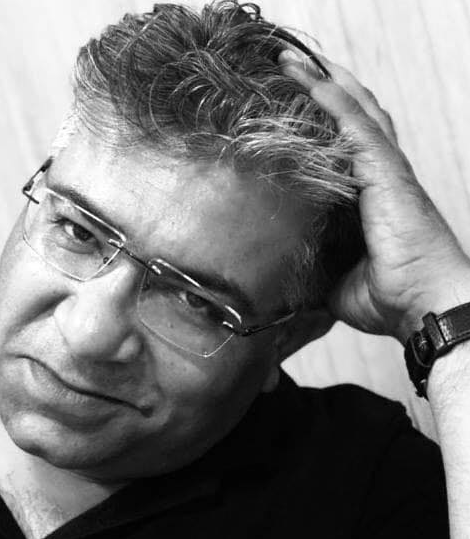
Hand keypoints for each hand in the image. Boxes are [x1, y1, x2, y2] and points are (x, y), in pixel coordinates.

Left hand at [279, 51, 469, 343]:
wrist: (422, 309)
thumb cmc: (389, 298)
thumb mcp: (337, 277)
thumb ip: (316, 262)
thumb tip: (287, 266)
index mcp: (372, 195)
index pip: (347, 142)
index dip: (323, 117)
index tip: (291, 100)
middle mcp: (382, 174)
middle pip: (353, 115)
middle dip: (322, 87)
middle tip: (288, 64)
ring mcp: (387, 171)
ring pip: (356, 111)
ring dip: (324, 82)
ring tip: (291, 59)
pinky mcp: (388, 175)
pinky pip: (357, 128)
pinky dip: (334, 101)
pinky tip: (309, 81)